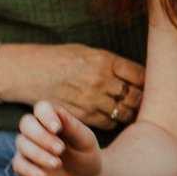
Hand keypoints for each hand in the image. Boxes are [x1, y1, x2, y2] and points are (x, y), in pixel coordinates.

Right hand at [0, 42, 146, 128]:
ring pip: (124, 112)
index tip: (145, 84)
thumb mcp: (89, 52)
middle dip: (141, 98)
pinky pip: (109, 123)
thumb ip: (112, 64)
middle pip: (136, 96)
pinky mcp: (82, 115)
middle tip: (140, 99)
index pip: (140, 76)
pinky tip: (109, 114)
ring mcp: (92, 100)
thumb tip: (137, 75)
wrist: (30, 72)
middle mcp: (101, 81)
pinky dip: (112, 120)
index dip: (146, 82)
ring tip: (126, 108)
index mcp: (105, 61)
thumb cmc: (61, 59)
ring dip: (128, 111)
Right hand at [11, 100, 102, 175]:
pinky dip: (31, 170)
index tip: (57, 129)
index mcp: (53, 119)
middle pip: (27, 124)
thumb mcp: (85, 142)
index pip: (42, 108)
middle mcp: (36, 130)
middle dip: (42, 136)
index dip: (46, 116)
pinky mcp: (23, 166)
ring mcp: (27, 148)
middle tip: (60, 149)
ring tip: (57, 164)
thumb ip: (73, 127)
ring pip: (22, 144)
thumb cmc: (86, 156)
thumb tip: (59, 112)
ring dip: (39, 154)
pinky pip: (19, 165)